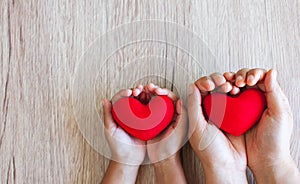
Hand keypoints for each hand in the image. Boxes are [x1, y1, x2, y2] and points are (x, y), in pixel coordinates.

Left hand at [102, 89, 145, 164]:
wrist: (129, 158)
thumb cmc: (117, 145)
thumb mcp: (110, 129)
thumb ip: (107, 115)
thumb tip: (104, 100)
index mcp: (117, 113)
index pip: (120, 98)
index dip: (124, 92)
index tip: (129, 92)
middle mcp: (127, 113)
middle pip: (131, 97)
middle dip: (135, 90)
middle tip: (139, 90)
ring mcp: (137, 117)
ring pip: (141, 101)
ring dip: (144, 94)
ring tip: (146, 91)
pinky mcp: (146, 121)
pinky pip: (149, 110)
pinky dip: (151, 102)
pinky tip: (153, 98)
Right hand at [131, 83, 186, 182]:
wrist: (161, 159)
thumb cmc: (172, 147)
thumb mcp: (180, 131)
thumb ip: (182, 115)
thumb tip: (180, 99)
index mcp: (177, 113)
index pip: (171, 97)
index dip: (164, 91)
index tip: (157, 91)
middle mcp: (168, 113)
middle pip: (161, 96)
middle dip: (154, 89)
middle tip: (147, 87)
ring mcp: (158, 117)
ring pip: (152, 100)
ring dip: (146, 93)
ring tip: (139, 91)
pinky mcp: (149, 121)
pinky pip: (144, 108)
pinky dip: (140, 102)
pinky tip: (135, 99)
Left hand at [188, 73, 247, 183]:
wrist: (227, 165)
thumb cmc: (209, 150)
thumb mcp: (197, 127)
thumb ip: (194, 106)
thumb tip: (192, 85)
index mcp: (197, 110)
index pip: (197, 88)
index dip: (204, 82)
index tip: (210, 86)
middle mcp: (209, 108)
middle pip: (211, 85)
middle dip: (216, 79)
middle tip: (223, 83)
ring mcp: (222, 110)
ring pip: (224, 88)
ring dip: (227, 83)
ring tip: (231, 87)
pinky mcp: (235, 113)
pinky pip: (236, 97)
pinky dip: (237, 90)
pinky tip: (238, 91)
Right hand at [224, 68, 299, 182]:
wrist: (265, 159)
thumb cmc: (276, 139)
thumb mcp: (279, 114)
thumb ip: (274, 92)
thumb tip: (271, 71)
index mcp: (269, 96)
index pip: (260, 76)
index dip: (253, 74)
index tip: (248, 82)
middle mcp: (255, 99)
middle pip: (245, 78)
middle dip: (239, 76)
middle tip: (237, 83)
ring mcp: (243, 106)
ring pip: (234, 86)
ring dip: (229, 82)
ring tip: (227, 86)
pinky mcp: (232, 114)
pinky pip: (226, 99)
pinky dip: (222, 93)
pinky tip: (221, 94)